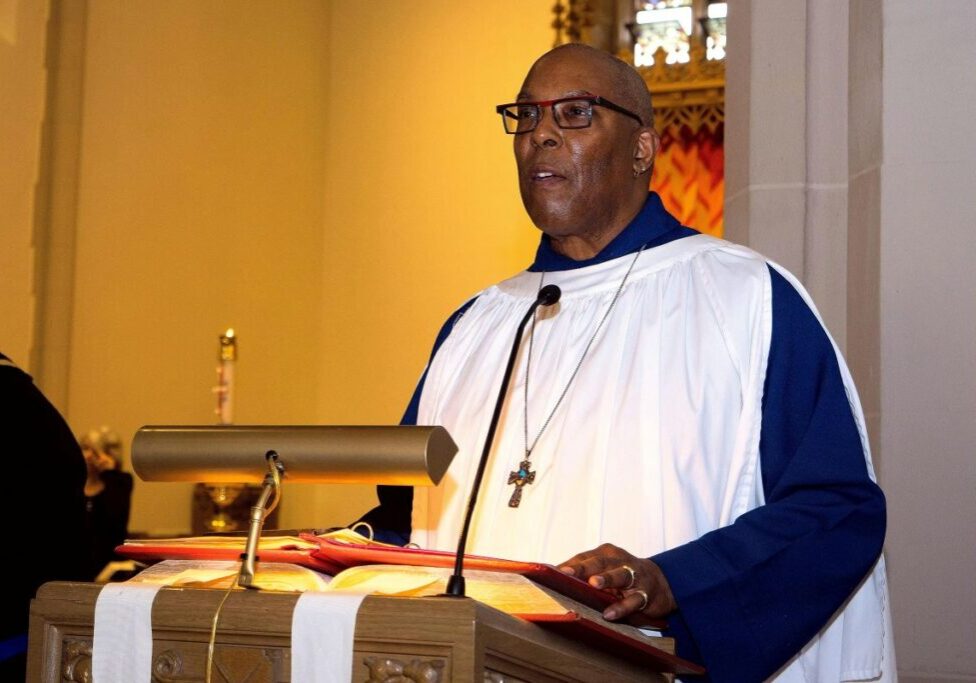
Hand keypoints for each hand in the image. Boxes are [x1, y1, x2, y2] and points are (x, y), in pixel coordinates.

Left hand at [558, 543, 675, 620]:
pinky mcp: (646, 593)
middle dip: (582, 567)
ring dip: (606, 579)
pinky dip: (622, 606)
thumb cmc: (623, 576)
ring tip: (593, 584)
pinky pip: (634, 600)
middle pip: (599, 562)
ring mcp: (635, 575)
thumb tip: (551, 579)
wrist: (662, 583)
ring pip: (620, 575)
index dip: (568, 564)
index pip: (583, 557)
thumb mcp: (605, 571)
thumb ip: (583, 573)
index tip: (550, 572)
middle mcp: (619, 560)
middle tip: (566, 573)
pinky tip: (609, 613)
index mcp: (605, 553)